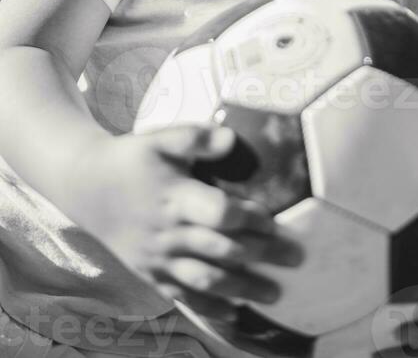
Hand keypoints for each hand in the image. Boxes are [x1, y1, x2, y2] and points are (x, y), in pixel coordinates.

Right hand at [68, 123, 303, 326]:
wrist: (88, 185)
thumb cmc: (134, 158)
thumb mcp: (162, 138)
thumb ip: (197, 138)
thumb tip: (232, 138)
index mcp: (175, 197)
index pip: (218, 213)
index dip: (248, 218)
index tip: (273, 220)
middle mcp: (169, 232)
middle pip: (221, 249)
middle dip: (261, 255)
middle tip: (297, 258)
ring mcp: (160, 258)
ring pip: (206, 279)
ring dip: (242, 288)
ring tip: (275, 293)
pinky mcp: (152, 273)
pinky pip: (183, 296)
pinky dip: (209, 307)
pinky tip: (234, 313)